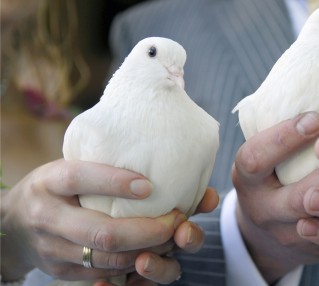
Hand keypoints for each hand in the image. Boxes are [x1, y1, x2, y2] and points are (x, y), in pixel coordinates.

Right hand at [0, 159, 217, 283]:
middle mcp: (48, 217)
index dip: (116, 183)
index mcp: (50, 182)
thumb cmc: (52, 189)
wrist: (11, 225)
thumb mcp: (65, 168)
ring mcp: (53, 249)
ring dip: (147, 250)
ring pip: (108, 258)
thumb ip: (99, 168)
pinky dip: (133, 263)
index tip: (150, 186)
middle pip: (102, 231)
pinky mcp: (60, 271)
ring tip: (171, 236)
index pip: (80, 178)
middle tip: (175, 219)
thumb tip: (150, 165)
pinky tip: (152, 251)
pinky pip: (103, 273)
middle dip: (147, 230)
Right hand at [232, 112, 318, 283]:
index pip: (255, 158)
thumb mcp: (262, 155)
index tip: (315, 118)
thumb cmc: (270, 174)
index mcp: (247, 177)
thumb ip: (282, 132)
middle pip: (296, 198)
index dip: (283, 139)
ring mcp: (287, 233)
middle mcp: (263, 208)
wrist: (265, 229)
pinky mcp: (312, 248)